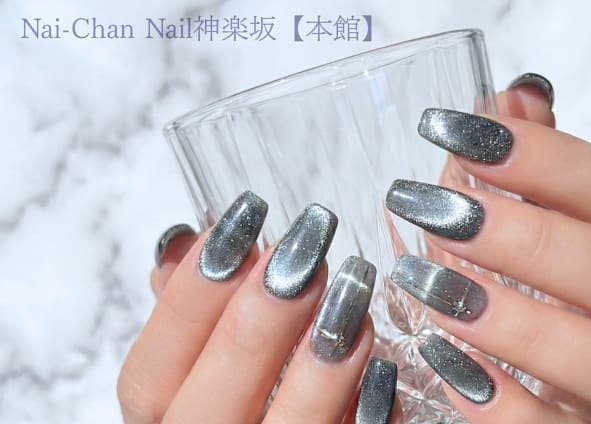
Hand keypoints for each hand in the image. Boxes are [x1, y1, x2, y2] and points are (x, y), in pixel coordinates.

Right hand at [118, 196, 399, 422]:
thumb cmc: (225, 397)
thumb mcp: (194, 363)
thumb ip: (189, 312)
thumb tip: (180, 239)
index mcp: (160, 422)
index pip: (149, 373)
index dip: (190, 296)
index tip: (241, 224)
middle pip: (214, 402)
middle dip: (261, 317)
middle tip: (306, 249)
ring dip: (323, 360)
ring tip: (353, 289)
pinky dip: (368, 413)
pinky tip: (383, 370)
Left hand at [386, 73, 590, 422]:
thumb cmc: (577, 278)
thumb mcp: (573, 219)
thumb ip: (547, 167)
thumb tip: (511, 96)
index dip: (531, 155)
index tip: (447, 129)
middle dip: (507, 233)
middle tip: (423, 207)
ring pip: (578, 352)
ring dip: (494, 314)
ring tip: (421, 277)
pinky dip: (496, 402)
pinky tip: (443, 360)